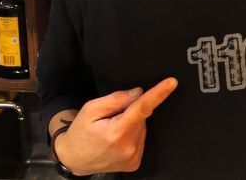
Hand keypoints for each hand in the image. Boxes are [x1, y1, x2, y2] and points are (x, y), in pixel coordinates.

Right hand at [54, 77, 177, 175]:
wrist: (73, 159)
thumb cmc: (80, 132)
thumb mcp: (91, 109)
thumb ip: (116, 99)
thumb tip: (139, 93)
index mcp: (117, 132)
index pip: (143, 108)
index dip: (159, 93)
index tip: (172, 82)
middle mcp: (128, 146)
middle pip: (141, 116)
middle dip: (130, 111)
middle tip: (111, 117)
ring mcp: (133, 157)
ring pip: (141, 126)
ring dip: (131, 123)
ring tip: (111, 130)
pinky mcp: (135, 162)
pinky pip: (140, 138)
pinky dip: (132, 133)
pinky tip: (117, 139)